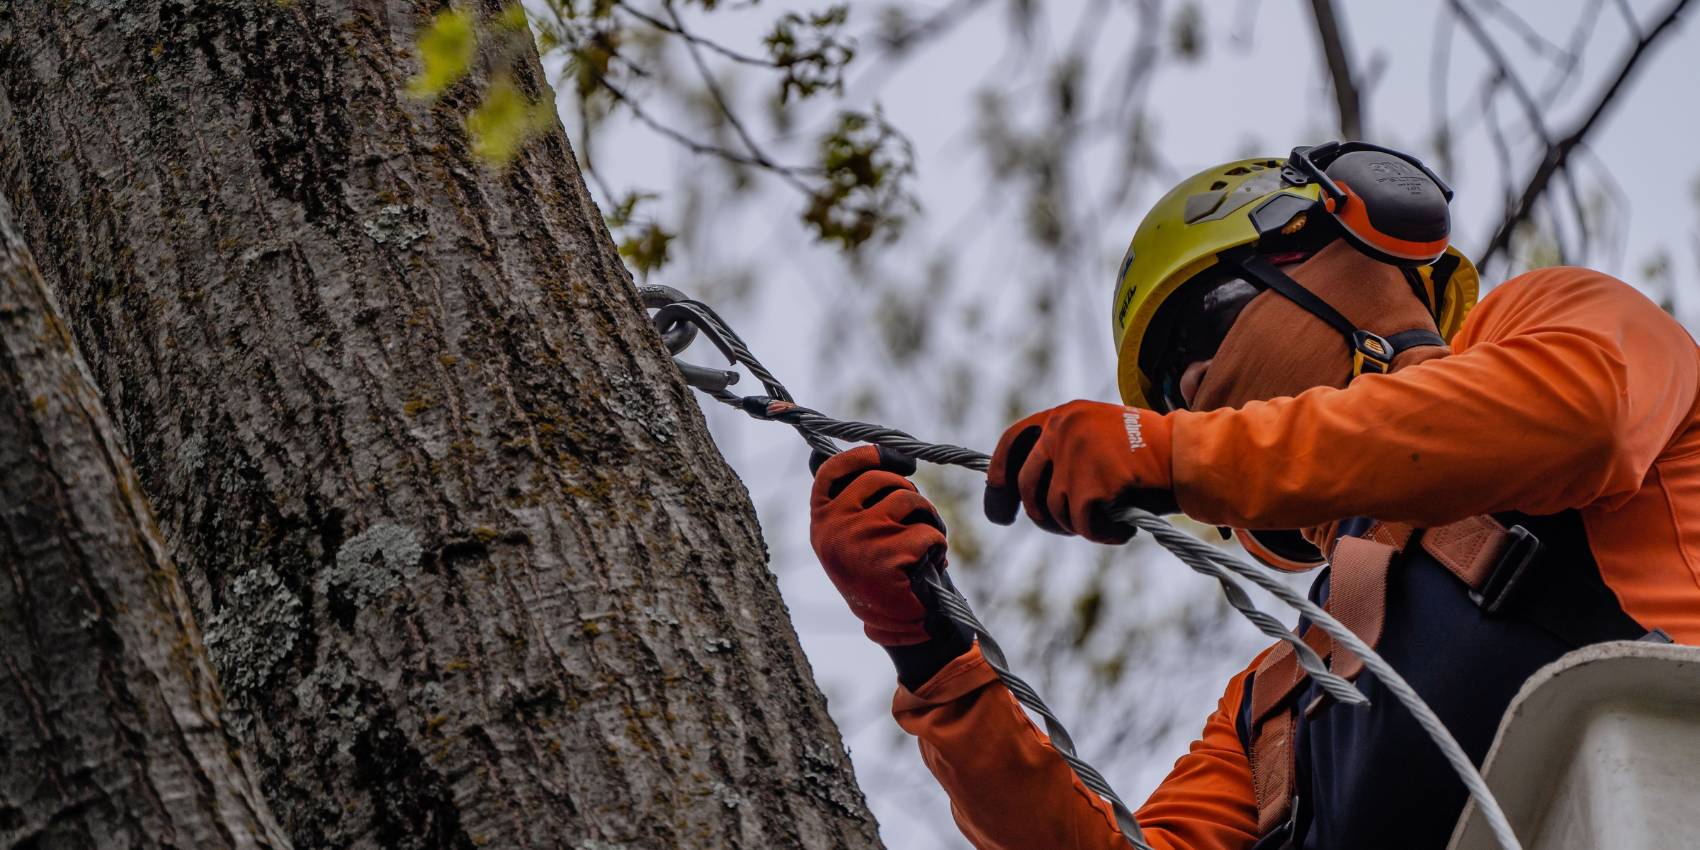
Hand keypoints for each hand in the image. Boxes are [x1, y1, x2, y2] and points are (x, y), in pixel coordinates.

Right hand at [810, 445, 951, 645]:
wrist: (892, 624)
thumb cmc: (874, 574)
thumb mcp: (846, 535)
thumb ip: (841, 499)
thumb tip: (820, 450)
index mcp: (821, 520)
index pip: (834, 470)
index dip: (865, 456)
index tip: (893, 457)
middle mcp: (835, 526)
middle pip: (882, 480)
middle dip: (909, 492)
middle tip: (917, 515)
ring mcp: (861, 538)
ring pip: (909, 500)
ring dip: (928, 517)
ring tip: (928, 541)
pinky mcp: (889, 554)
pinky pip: (928, 530)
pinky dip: (938, 543)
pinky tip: (932, 561)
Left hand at [984, 400, 1177, 543]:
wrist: (1192, 457)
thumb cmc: (1153, 455)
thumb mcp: (1101, 438)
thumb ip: (1065, 453)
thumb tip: (1026, 491)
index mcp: (1065, 415)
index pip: (1011, 443)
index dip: (998, 479)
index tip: (999, 508)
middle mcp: (1062, 430)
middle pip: (1027, 487)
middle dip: (1041, 516)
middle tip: (1064, 528)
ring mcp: (1074, 457)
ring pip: (1055, 511)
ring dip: (1081, 525)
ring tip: (1113, 517)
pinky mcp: (1090, 486)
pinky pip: (1084, 525)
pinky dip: (1104, 534)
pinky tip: (1125, 526)